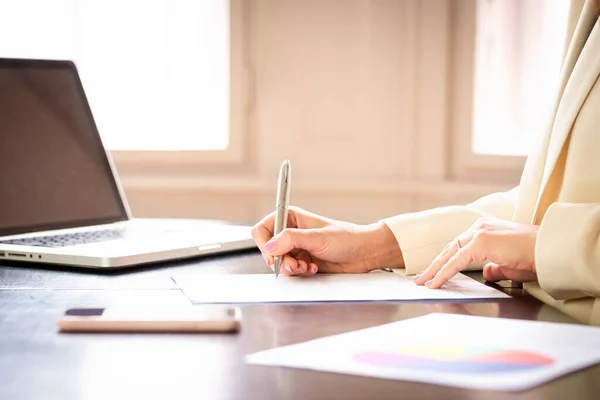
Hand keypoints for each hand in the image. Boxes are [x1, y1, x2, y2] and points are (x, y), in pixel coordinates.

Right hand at [251, 206, 403, 275]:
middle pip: (269, 249)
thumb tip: (269, 246)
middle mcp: (291, 232)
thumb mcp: (317, 237)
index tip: (273, 255)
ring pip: (279, 263)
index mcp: (291, 218)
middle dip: (280, 260)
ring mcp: (297, 248)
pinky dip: (299, 273)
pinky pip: (290, 271)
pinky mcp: (303, 262)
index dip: (264, 243)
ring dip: (291, 268)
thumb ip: (290, 240)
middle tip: (295, 264)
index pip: (263, 229)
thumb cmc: (346, 238)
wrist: (364, 253)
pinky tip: (312, 269)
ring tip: (306, 267)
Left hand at [413, 217, 538, 288]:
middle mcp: (479, 227)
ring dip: (434, 270)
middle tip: (421, 278)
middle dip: (434, 265)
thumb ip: (494, 268)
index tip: (433, 272)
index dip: (445, 260)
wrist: (549, 250)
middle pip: (450, 249)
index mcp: (485, 229)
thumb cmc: (533, 258)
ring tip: (423, 283)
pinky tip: (435, 283)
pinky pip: (456, 262)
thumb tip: (485, 274)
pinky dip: (444, 273)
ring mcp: (479, 232)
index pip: (459, 246)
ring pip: (449, 254)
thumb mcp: (508, 265)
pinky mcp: (480, 242)